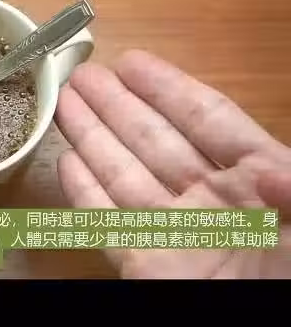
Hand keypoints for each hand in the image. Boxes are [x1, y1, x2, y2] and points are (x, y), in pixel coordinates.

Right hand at [55, 49, 290, 278]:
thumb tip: (263, 161)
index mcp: (258, 180)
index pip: (206, 121)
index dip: (168, 88)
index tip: (132, 60)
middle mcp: (210, 199)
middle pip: (153, 140)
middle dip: (117, 105)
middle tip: (81, 74)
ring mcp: (174, 232)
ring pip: (122, 174)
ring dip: (91, 137)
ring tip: (63, 102)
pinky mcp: (145, 266)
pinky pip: (108, 223)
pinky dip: (84, 193)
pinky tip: (65, 162)